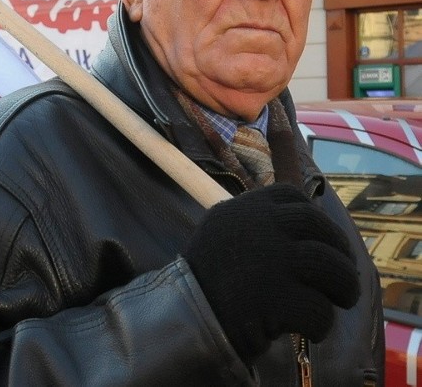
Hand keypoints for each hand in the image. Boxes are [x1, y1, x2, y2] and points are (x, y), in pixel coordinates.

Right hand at [183, 184, 358, 363]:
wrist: (182, 318)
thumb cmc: (208, 281)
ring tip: (340, 303)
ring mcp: (268, 260)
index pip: (292, 196)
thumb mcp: (224, 235)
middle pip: (318, 227)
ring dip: (344, 287)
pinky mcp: (275, 298)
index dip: (317, 218)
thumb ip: (257, 224)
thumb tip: (310, 226)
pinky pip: (320, 310)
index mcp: (242, 209)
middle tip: (344, 278)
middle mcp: (257, 226)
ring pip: (332, 266)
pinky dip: (322, 325)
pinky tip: (311, 331)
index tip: (324, 241)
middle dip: (341, 253)